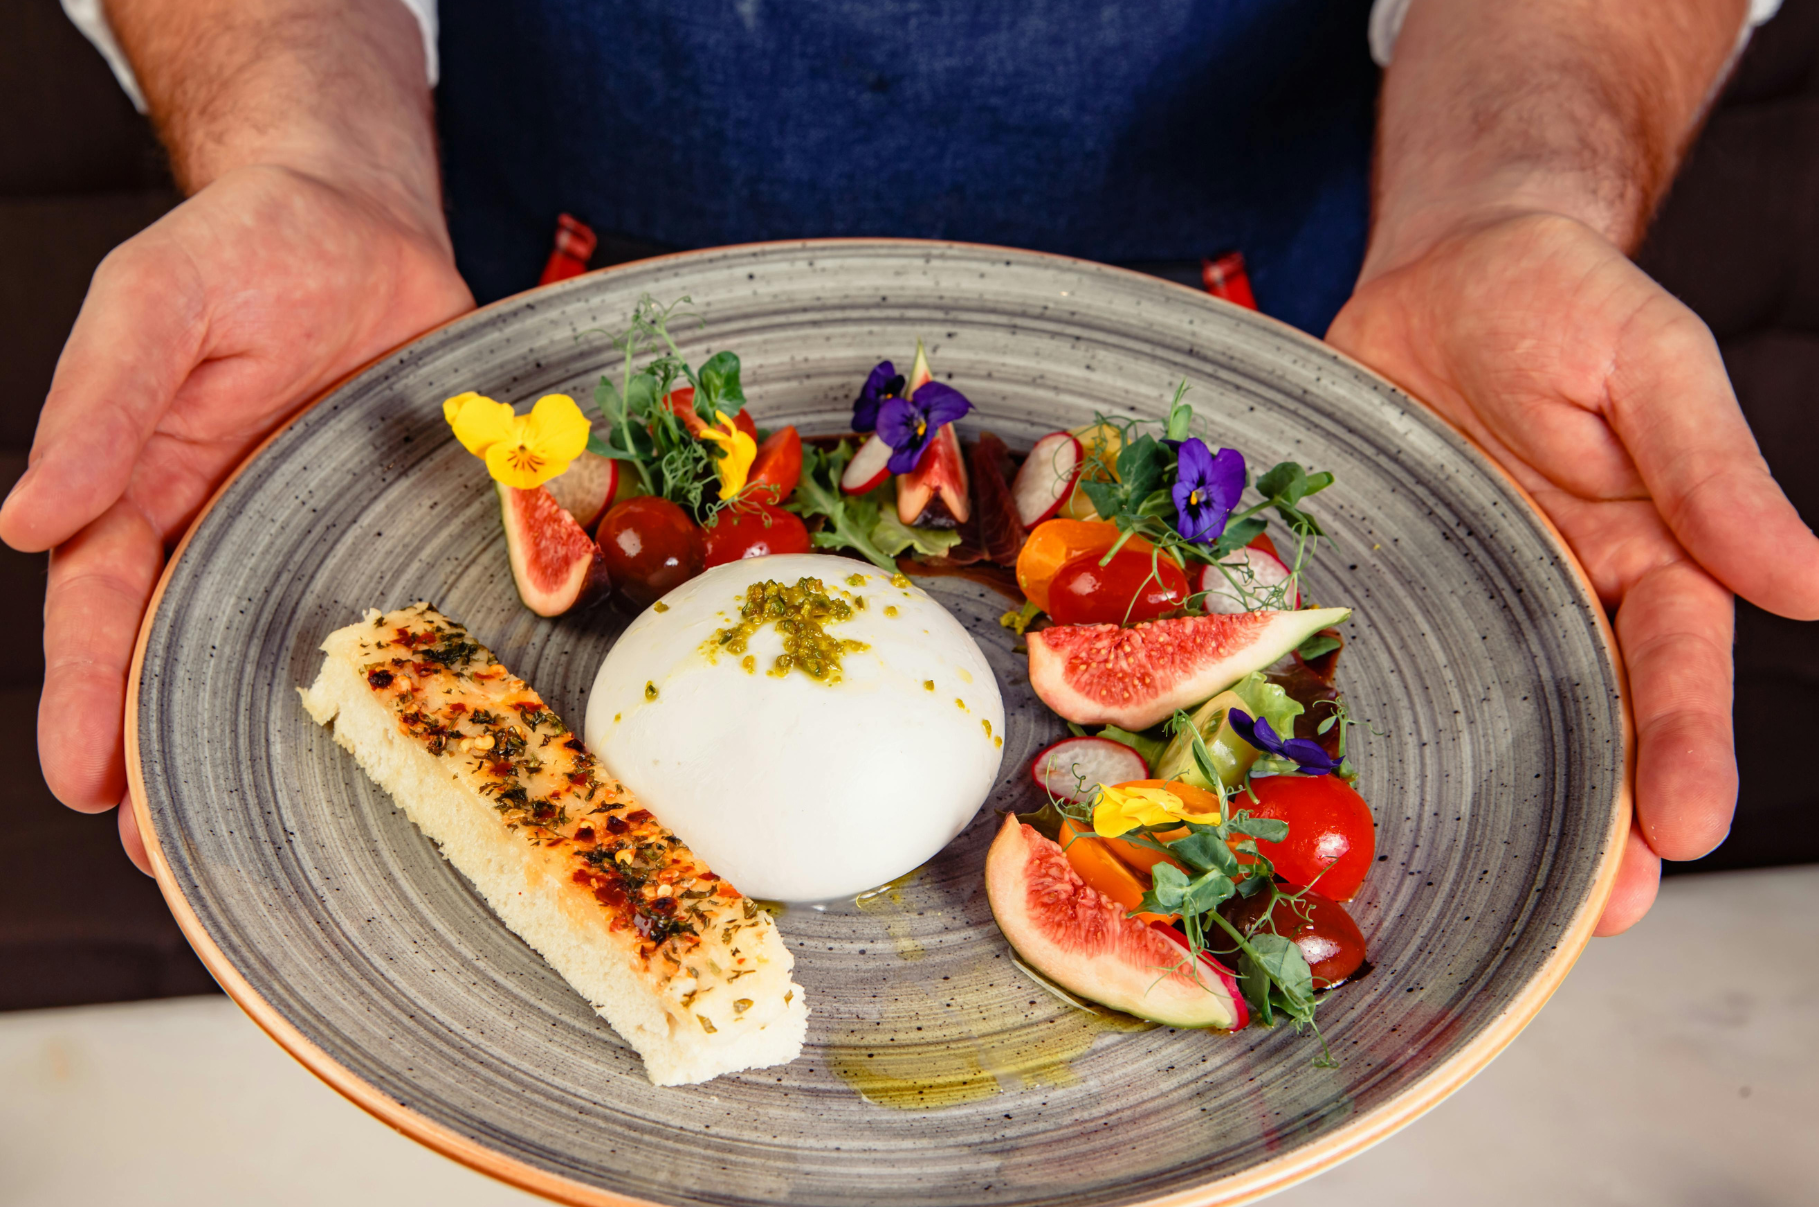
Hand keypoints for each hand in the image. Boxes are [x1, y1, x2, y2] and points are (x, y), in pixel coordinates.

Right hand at [1, 164, 471, 871]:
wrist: (361, 221)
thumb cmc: (244, 247)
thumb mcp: (156, 304)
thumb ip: (101, 405)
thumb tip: (24, 518)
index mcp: (142, 488)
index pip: (98, 609)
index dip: (86, 696)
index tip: (83, 780)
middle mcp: (220, 528)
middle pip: (184, 657)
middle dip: (172, 754)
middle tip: (174, 857)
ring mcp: (307, 535)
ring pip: (283, 653)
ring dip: (279, 738)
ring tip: (286, 829)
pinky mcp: (386, 526)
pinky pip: (385, 605)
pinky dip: (390, 668)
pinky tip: (408, 724)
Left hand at [1327, 211, 1818, 934]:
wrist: (1443, 267)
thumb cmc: (1562, 298)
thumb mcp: (1651, 362)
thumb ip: (1713, 472)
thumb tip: (1816, 583)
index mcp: (1651, 554)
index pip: (1677, 668)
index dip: (1685, 750)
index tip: (1685, 830)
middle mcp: (1566, 597)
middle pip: (1590, 726)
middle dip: (1599, 823)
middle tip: (1597, 914)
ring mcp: (1475, 598)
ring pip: (1493, 719)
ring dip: (1497, 806)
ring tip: (1494, 899)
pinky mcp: (1395, 585)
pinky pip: (1388, 664)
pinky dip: (1383, 725)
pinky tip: (1362, 786)